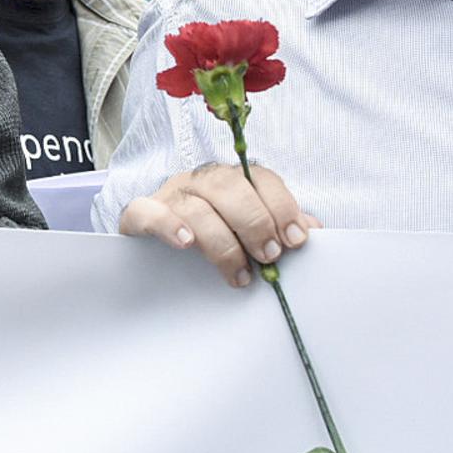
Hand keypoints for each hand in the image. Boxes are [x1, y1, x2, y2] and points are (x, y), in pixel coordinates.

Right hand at [118, 162, 318, 288]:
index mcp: (232, 180)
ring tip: (238, 274)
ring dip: (221, 241)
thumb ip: (278, 228)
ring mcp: (169, 195)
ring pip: (195, 205)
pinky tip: (186, 244)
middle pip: (228, 187)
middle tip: (269, 256)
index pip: (260, 178)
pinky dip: (168, 226)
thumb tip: (314, 231)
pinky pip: (148, 212)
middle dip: (254, 222)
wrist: (154, 250)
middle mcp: (200, 181)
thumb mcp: (249, 233)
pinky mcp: (139, 214)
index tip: (296, 240)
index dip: (281, 205)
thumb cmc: (212, 238)